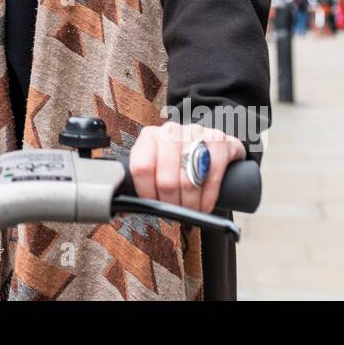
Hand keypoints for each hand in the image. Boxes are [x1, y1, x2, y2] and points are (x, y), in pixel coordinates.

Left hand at [128, 121, 245, 213]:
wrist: (213, 144)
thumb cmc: (180, 159)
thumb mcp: (157, 165)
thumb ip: (141, 182)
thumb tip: (123, 209)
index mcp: (150, 137)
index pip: (141, 168)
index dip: (147, 193)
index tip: (153, 205)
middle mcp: (172, 132)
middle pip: (166, 180)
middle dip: (171, 204)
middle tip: (175, 212)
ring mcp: (197, 134)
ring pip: (189, 181)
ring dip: (190, 205)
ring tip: (190, 212)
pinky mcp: (220, 142)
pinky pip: (212, 177)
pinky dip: (207, 199)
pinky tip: (204, 206)